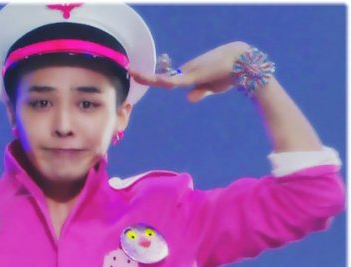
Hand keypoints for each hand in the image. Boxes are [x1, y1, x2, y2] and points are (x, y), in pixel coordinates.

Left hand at [129, 41, 249, 101]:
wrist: (243, 61)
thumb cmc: (229, 73)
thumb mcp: (212, 87)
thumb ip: (200, 92)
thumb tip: (188, 98)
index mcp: (190, 74)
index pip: (168, 78)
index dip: (154, 78)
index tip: (140, 77)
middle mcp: (187, 71)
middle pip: (163, 77)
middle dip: (146, 76)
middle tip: (130, 72)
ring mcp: (191, 72)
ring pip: (166, 78)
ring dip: (150, 77)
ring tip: (134, 73)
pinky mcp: (196, 75)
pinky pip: (178, 80)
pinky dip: (166, 80)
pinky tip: (155, 80)